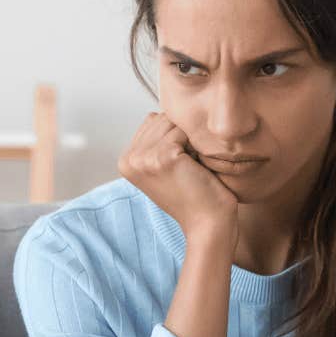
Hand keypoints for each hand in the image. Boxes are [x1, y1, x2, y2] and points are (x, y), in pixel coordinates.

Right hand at [118, 111, 237, 239]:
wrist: (209, 225)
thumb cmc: (196, 195)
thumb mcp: (168, 166)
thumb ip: (157, 140)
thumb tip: (160, 111)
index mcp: (126, 160)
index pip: (153, 122)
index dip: (176, 137)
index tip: (182, 167)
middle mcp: (128, 159)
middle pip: (162, 119)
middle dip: (184, 136)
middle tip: (190, 168)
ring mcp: (142, 158)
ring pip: (173, 122)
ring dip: (191, 140)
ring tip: (193, 168)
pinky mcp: (161, 157)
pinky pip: (185, 131)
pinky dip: (197, 146)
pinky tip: (197, 168)